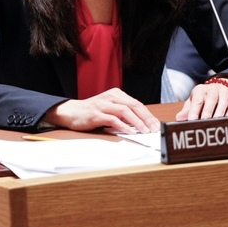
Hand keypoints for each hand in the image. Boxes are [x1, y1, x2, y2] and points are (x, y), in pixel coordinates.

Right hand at [42, 88, 159, 133]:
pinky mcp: (96, 113)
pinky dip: (123, 126)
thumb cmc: (92, 112)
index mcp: (116, 94)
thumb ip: (123, 113)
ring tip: (145, 131)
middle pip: (134, 105)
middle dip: (146, 118)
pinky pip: (113, 119)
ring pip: (125, 111)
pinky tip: (129, 132)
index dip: (148, 115)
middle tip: (154, 129)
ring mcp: (103, 104)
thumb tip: (141, 124)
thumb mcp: (110, 109)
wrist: (72, 112)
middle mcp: (111, 97)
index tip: (156, 125)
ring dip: (137, 122)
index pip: (137, 103)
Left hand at [176, 83, 227, 120]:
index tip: (192, 121)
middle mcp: (212, 89)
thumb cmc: (204, 98)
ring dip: (219, 113)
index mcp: (200, 90)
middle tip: (204, 122)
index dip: (194, 111)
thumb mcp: (194, 102)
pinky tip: (226, 120)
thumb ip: (187, 110)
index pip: (197, 100)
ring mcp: (224, 92)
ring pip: (223, 101)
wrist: (219, 89)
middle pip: (211, 99)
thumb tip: (179, 118)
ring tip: (215, 123)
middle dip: (207, 111)